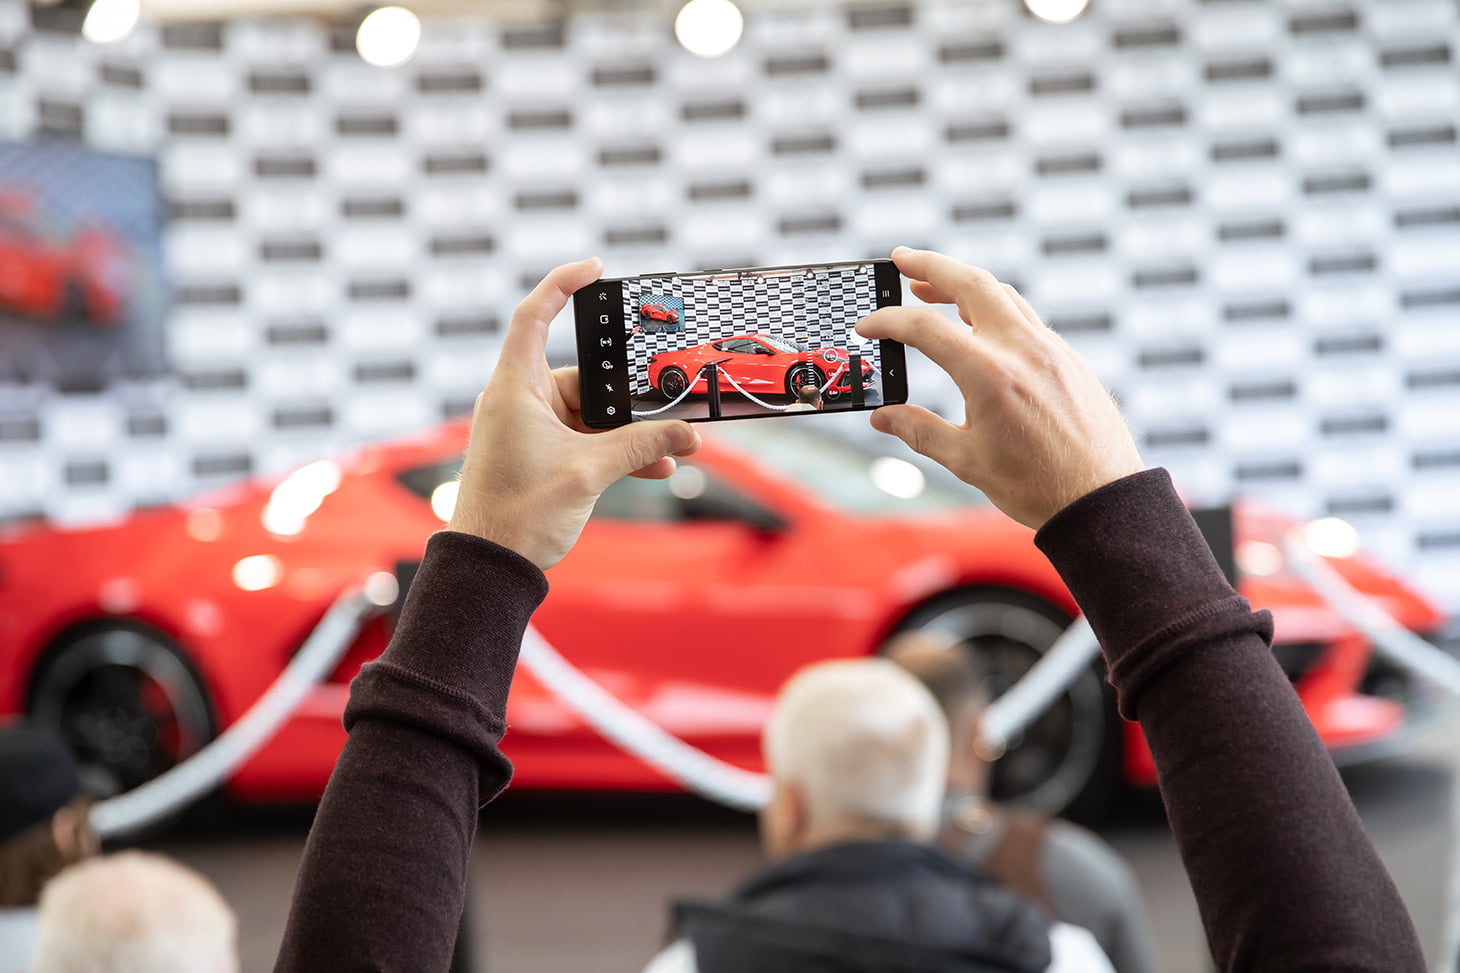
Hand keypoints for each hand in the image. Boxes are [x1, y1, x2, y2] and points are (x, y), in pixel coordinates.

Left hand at [449, 258, 700, 568]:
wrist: (491, 566)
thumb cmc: (517, 515)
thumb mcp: (589, 473)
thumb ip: (642, 448)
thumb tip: (688, 435)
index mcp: (514, 389)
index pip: (533, 317)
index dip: (562, 285)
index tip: (594, 269)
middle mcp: (520, 401)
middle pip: (581, 375)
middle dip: (625, 394)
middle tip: (665, 398)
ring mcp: (531, 429)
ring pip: (591, 414)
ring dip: (628, 432)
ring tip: (671, 445)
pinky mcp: (542, 455)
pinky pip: (587, 439)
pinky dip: (617, 450)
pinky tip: (656, 466)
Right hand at [855, 247, 1142, 528]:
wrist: (1101, 499)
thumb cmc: (1036, 486)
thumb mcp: (967, 461)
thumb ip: (920, 431)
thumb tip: (884, 418)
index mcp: (990, 375)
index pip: (926, 328)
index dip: (888, 322)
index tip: (866, 326)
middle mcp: (1022, 350)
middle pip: (971, 283)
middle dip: (931, 266)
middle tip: (901, 259)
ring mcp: (1051, 349)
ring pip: (1003, 294)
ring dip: (964, 284)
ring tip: (933, 287)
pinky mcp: (1068, 359)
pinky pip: (1026, 318)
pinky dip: (995, 308)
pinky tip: (979, 326)